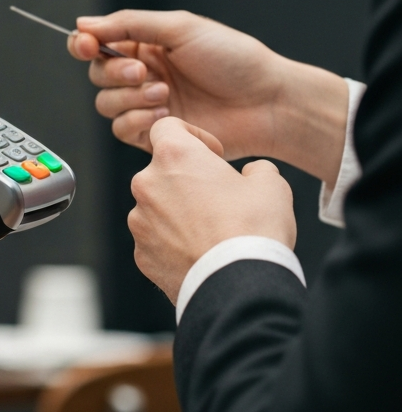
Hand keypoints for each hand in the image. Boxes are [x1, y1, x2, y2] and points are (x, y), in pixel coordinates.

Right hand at [67, 9, 347, 186]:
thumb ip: (129, 24)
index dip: (84, 45)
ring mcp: (147, 105)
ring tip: (164, 94)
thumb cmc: (234, 59)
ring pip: (106, 104)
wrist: (266, 103)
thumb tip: (83, 23)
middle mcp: (142, 74)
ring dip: (130, 98)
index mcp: (146, 45)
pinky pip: (122, 130)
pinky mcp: (153, 135)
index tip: (88, 46)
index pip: (97, 44)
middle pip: (97, 75)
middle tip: (144, 72)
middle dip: (115, 73)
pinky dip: (137, 121)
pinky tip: (166, 115)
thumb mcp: (181, 28)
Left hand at [129, 117, 296, 300]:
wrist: (238, 284)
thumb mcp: (271, 184)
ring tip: (212, 230)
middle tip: (218, 198)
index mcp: (173, 156)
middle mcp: (146, 184)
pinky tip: (200, 252)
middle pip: (162, 170)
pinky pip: (155, 239)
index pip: (165, 127)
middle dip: (187, 179)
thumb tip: (251, 174)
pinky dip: (173, 242)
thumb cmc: (254, 228)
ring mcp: (139, 221)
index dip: (192, 135)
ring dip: (178, 212)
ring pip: (157, 207)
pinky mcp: (140, 253)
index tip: (213, 154)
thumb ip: (256, 169)